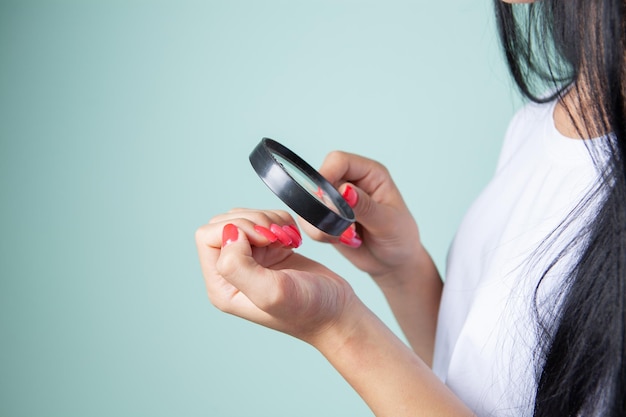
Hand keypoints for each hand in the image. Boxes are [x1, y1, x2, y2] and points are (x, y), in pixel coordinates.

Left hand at [195, 209, 357, 343]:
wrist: (338, 313)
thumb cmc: (309, 309)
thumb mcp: (271, 292)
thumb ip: (238, 266)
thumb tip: (229, 233)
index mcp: (221, 286)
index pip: (206, 236)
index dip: (236, 228)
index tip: (267, 240)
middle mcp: (229, 273)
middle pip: (223, 223)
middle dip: (255, 222)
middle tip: (279, 239)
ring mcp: (249, 260)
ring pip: (244, 218)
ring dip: (269, 221)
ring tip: (288, 240)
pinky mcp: (267, 250)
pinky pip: (263, 220)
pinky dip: (280, 221)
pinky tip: (292, 240)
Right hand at [302, 151, 423, 286]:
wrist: (393, 263)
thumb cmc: (400, 238)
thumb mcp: (388, 222)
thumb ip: (365, 206)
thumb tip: (345, 190)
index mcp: (369, 173)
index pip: (338, 161)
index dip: (327, 175)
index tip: (327, 200)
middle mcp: (350, 182)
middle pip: (319, 180)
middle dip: (325, 206)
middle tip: (345, 227)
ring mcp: (335, 200)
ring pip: (309, 202)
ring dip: (321, 223)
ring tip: (346, 236)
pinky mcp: (326, 218)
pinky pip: (309, 221)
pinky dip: (319, 233)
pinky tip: (339, 240)